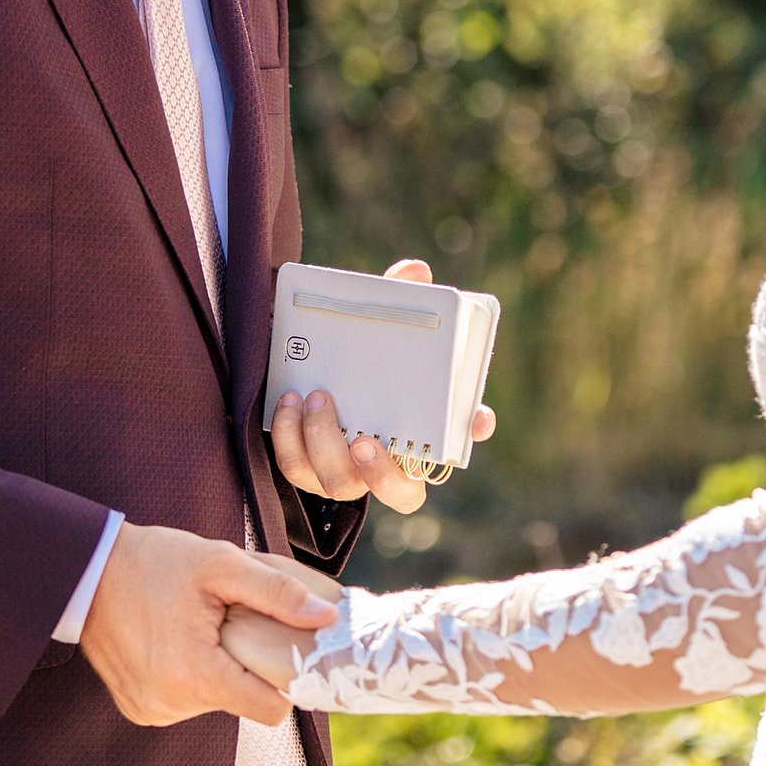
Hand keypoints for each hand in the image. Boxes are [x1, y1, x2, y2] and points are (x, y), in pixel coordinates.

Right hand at [77, 522, 335, 726]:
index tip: (284, 649)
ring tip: (198, 628)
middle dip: (245, 664)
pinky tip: (176, 641)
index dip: (286, 679)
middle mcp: (171, 705)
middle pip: (242, 700)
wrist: (87, 571)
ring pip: (214, 700)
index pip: (269, 710)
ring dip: (216, 668)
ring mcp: (151, 710)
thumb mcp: (222, 564)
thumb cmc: (154, 562)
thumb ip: (278, 593)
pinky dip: (189, 675)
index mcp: (195, 676)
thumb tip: (326, 617)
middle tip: (229, 622)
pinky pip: (185, 700)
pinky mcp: (138, 708)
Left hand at [269, 259, 498, 514]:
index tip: (476, 418)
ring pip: (339, 484)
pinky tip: (289, 403)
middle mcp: (384, 466)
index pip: (454, 449)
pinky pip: (296, 468)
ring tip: (316, 398)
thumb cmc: (355, 359)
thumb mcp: (376, 330)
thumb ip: (398, 300)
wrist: (299, 370)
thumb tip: (415, 271)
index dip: (469, 434)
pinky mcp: (305, 470)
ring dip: (325, 443)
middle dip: (381, 472)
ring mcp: (344, 474)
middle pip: (399, 493)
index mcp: (415, 437)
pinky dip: (291, 437)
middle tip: (365, 439)